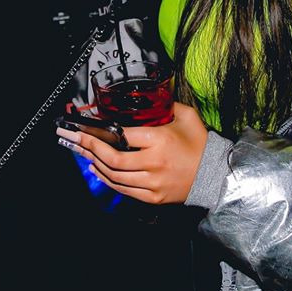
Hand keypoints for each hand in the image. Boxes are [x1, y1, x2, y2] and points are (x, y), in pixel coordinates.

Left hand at [56, 103, 207, 203]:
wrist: (215, 174)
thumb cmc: (200, 144)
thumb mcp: (186, 117)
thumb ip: (167, 104)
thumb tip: (151, 94)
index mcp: (159, 140)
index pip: (122, 136)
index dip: (101, 133)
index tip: (87, 128)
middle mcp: (153, 163)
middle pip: (112, 158)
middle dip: (90, 148)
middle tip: (76, 140)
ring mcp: (152, 183)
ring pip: (114, 175)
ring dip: (95, 164)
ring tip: (84, 153)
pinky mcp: (152, 196)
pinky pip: (123, 189)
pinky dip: (107, 180)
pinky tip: (98, 170)